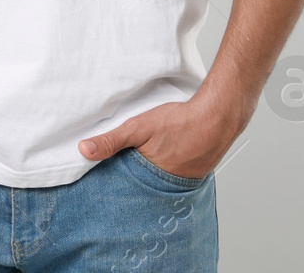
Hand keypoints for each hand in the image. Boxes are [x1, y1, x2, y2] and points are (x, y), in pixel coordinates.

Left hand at [78, 97, 246, 179]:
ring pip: (161, 180)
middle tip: (130, 167)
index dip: (118, 183)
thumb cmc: (181, 121)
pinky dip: (170, 167)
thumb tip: (84, 150)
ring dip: (154, 173)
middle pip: (145, 185)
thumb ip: (111, 141)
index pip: (128, 187)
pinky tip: (168, 156)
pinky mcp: (197, 172)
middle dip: (135, 179)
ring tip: (149, 161)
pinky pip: (177, 174)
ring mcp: (186, 180)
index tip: (107, 183)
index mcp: (152, 178)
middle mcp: (170, 185)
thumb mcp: (138, 127)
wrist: (219, 115)